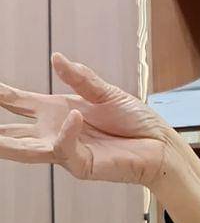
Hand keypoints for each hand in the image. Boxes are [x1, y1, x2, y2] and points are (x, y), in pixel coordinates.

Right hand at [0, 52, 173, 186]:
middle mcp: (54, 131)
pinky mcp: (80, 164)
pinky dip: (66, 132)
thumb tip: (56, 57)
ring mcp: (65, 150)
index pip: (16, 102)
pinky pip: (64, 148)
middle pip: (10, 131)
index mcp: (56, 111)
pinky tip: (73, 116)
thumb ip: (81, 79)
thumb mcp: (106, 93)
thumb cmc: (135, 120)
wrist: (160, 143)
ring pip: (24, 149)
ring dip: (4, 143)